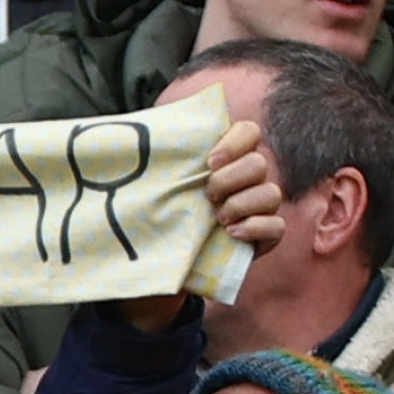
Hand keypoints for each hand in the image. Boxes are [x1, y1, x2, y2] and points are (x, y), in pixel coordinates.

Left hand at [101, 121, 283, 331]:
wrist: (165, 263)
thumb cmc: (163, 217)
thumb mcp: (155, 186)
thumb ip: (155, 158)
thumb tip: (118, 130)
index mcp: (228, 159)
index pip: (248, 132)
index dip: (234, 141)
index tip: (208, 162)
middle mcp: (249, 180)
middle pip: (259, 162)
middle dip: (231, 178)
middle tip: (206, 195)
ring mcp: (260, 207)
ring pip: (270, 192)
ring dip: (241, 204)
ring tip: (216, 219)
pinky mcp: (266, 236)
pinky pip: (276, 226)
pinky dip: (256, 228)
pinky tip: (232, 234)